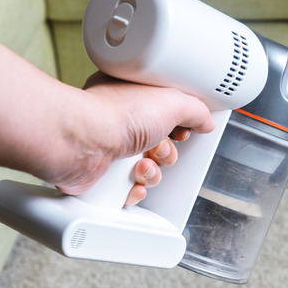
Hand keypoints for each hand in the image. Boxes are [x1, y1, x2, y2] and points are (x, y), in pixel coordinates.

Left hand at [51, 72, 214, 204]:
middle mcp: (119, 121)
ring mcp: (109, 148)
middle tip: (160, 148)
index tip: (183, 129)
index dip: (179, 125)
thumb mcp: (173, 101)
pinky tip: (131, 181)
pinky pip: (128, 189)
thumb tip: (205, 120)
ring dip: (152, 172)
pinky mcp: (102, 174)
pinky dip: (135, 190)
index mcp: (133, 98)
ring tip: (142, 165)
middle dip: (166, 152)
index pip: (165, 113)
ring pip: (146, 168)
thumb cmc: (115, 114)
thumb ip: (196, 110)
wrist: (82, 142)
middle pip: (160, 144)